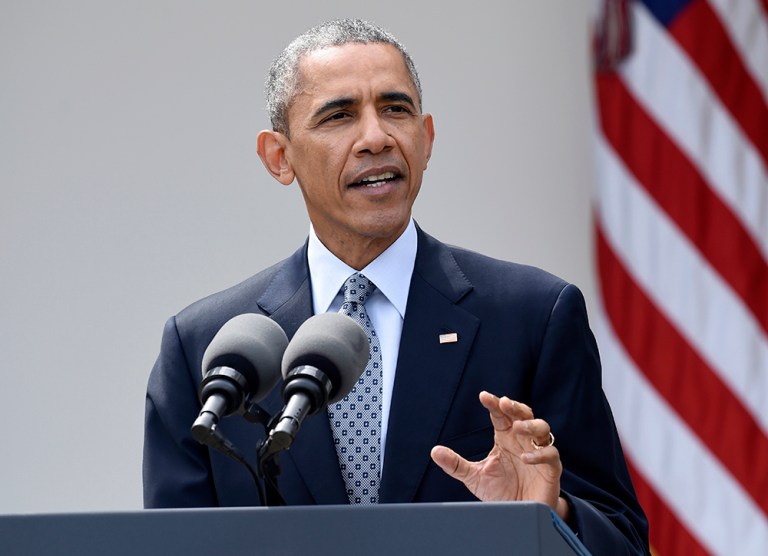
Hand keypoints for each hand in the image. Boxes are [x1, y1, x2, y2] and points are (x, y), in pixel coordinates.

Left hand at [430, 391, 567, 518]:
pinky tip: (526, 457)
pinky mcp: (550, 469)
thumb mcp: (474, 477)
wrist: (518, 515)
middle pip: (524, 414)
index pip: (501, 415)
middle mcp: (522, 441)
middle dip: (516, 407)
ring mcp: (538, 453)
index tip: (483, 396)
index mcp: (505, 438)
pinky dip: (540, 453)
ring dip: (531, 425)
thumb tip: (434, 451)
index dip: (494, 404)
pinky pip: (551, 455)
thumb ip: (455, 464)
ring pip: (542, 429)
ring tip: (518, 428)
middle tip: (505, 403)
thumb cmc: (500, 491)